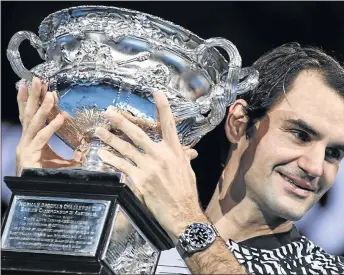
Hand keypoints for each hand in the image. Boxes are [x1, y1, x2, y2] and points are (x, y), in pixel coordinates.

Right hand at [15, 77, 78, 175]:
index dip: (34, 102)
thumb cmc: (46, 180)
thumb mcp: (61, 165)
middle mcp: (26, 142)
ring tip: (50, 93)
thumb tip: (85, 151)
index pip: (30, 117)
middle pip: (27, 114)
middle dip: (32, 97)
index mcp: (31, 141)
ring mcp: (25, 148)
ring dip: (41, 107)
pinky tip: (61, 117)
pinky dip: (52, 127)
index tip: (42, 88)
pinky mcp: (29, 156)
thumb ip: (71, 158)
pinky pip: (42, 138)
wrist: (37, 197)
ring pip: (32, 123)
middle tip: (37, 80)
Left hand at [95, 91, 207, 239]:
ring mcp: (149, 168)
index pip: (168, 124)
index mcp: (175, 151)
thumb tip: (188, 150)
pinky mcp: (139, 180)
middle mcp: (161, 156)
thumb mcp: (187, 171)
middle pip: (139, 134)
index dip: (162, 107)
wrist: (183, 213)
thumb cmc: (186, 192)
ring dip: (110, 139)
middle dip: (122, 122)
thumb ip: (183, 157)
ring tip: (98, 131)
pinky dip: (110, 160)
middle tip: (109, 112)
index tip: (155, 92)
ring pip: (126, 149)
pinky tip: (102, 156)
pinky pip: (122, 167)